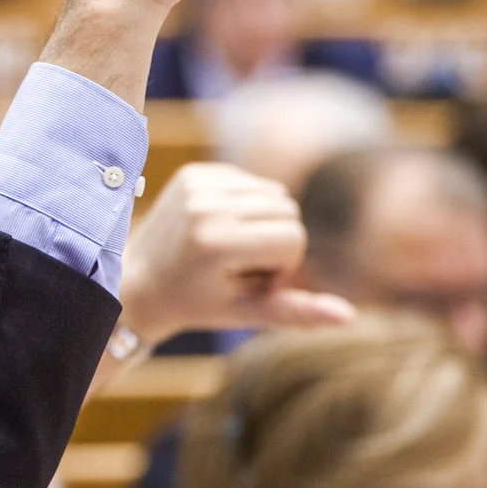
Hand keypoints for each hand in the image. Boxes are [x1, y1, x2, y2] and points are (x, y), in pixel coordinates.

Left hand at [118, 163, 353, 345]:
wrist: (135, 281)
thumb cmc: (194, 304)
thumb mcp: (244, 313)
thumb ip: (297, 312)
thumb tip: (351, 315)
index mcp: (216, 242)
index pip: (294, 238)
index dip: (283, 267)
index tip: (250, 282)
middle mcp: (205, 206)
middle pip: (288, 212)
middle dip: (276, 243)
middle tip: (239, 267)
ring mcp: (196, 184)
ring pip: (274, 194)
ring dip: (263, 223)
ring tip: (229, 249)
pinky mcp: (193, 172)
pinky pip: (251, 181)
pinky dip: (246, 205)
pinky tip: (219, 227)